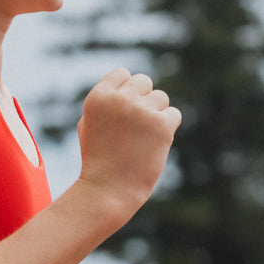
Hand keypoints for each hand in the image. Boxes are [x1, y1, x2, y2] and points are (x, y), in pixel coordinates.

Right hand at [76, 68, 180, 216]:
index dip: (126, 91)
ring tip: (141, 138)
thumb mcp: (89, 124)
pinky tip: (153, 144)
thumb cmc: (97, 159)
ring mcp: (142, 111)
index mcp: (98, 97)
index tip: (122, 112)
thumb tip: (128, 82)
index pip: (123, 74)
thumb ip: (107, 101)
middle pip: (144, 81)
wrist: (108, 189)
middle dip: (142, 100)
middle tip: (134, 126)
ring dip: (155, 114)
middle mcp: (119, 99)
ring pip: (161, 97)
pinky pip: (174, 114)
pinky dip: (167, 128)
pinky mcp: (162, 125)